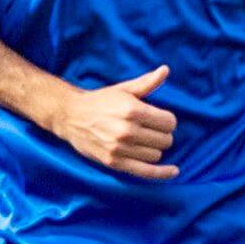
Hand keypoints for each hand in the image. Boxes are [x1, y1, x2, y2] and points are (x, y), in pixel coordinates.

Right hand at [58, 65, 178, 179]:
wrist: (70, 116)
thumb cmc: (101, 101)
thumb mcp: (124, 89)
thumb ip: (147, 82)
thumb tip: (166, 70)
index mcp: (133, 110)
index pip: (169, 122)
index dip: (168, 121)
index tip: (160, 120)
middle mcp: (127, 130)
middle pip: (166, 140)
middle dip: (163, 135)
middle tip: (151, 131)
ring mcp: (120, 148)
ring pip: (156, 155)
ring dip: (155, 149)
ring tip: (144, 141)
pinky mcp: (113, 162)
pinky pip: (145, 172)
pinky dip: (162, 173)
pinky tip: (174, 171)